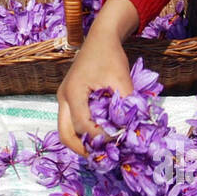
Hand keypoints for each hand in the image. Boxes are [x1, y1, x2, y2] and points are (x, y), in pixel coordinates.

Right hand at [56, 0, 139, 153]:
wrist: (100, 37)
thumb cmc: (110, 55)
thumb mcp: (122, 79)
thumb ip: (126, 105)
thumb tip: (133, 130)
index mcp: (73, 93)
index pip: (83, 126)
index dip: (100, 138)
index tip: (118, 142)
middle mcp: (63, 98)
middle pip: (64, 134)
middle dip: (82, 149)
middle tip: (102, 157)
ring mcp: (64, 98)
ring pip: (65, 129)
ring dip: (81, 142)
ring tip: (101, 149)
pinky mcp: (69, 98)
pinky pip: (70, 121)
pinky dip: (82, 132)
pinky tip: (100, 134)